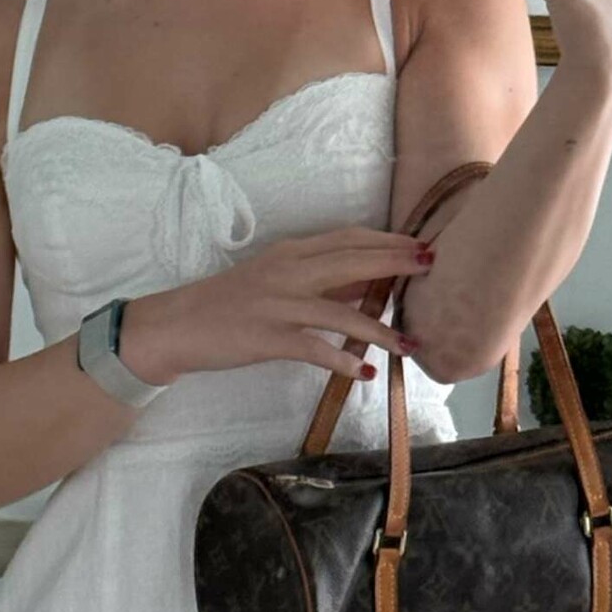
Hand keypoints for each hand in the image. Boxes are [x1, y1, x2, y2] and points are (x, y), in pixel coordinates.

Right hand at [156, 229, 433, 381]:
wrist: (178, 325)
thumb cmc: (230, 303)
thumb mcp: (277, 279)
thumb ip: (319, 278)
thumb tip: (366, 283)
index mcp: (291, 252)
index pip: (348, 239)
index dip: (387, 241)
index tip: (421, 244)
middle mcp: (288, 271)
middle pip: (351, 261)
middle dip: (395, 264)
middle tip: (433, 266)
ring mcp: (278, 304)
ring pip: (340, 311)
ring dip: (380, 327)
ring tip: (411, 343)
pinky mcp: (268, 338)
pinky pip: (315, 349)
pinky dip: (343, 361)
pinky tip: (366, 372)